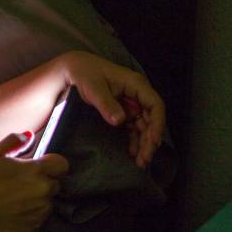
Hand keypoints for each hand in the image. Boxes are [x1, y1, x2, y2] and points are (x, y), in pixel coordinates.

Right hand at [0, 133, 68, 231]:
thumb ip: (14, 141)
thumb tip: (28, 135)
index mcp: (37, 170)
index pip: (62, 164)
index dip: (52, 164)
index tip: (41, 166)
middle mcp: (43, 190)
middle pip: (55, 184)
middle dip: (43, 182)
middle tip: (22, 183)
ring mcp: (40, 210)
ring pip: (48, 202)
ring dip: (38, 199)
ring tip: (17, 198)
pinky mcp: (35, 226)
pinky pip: (41, 218)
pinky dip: (32, 214)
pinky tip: (15, 210)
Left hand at [57, 51, 164, 167]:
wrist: (74, 69)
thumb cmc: (86, 74)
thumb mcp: (94, 88)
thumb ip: (107, 104)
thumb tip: (120, 121)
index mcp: (136, 84)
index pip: (155, 105)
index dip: (157, 124)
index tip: (153, 142)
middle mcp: (137, 94)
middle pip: (151, 119)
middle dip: (150, 140)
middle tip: (145, 159)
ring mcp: (131, 103)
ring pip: (143, 126)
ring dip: (143, 143)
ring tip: (141, 162)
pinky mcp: (123, 110)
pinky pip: (132, 127)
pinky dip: (134, 139)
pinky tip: (132, 153)